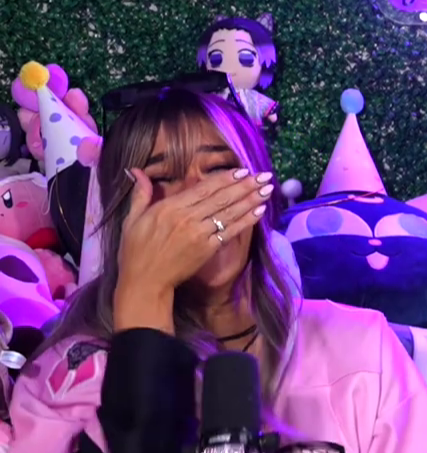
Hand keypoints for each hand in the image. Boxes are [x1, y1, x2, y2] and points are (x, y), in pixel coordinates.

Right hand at [115, 167, 273, 304]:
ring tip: (268, 189)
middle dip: (245, 185)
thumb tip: (137, 171)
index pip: (203, 188)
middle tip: (264, 175)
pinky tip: (260, 211)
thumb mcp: (132, 219)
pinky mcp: (207, 249)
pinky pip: (231, 231)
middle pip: (221, 197)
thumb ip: (140, 194)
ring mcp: (199, 233)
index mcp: (169, 207)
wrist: (145, 281)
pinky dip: (247, 220)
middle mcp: (187, 217)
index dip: (225, 179)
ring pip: (229, 212)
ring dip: (251, 199)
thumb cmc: (136, 251)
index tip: (242, 170)